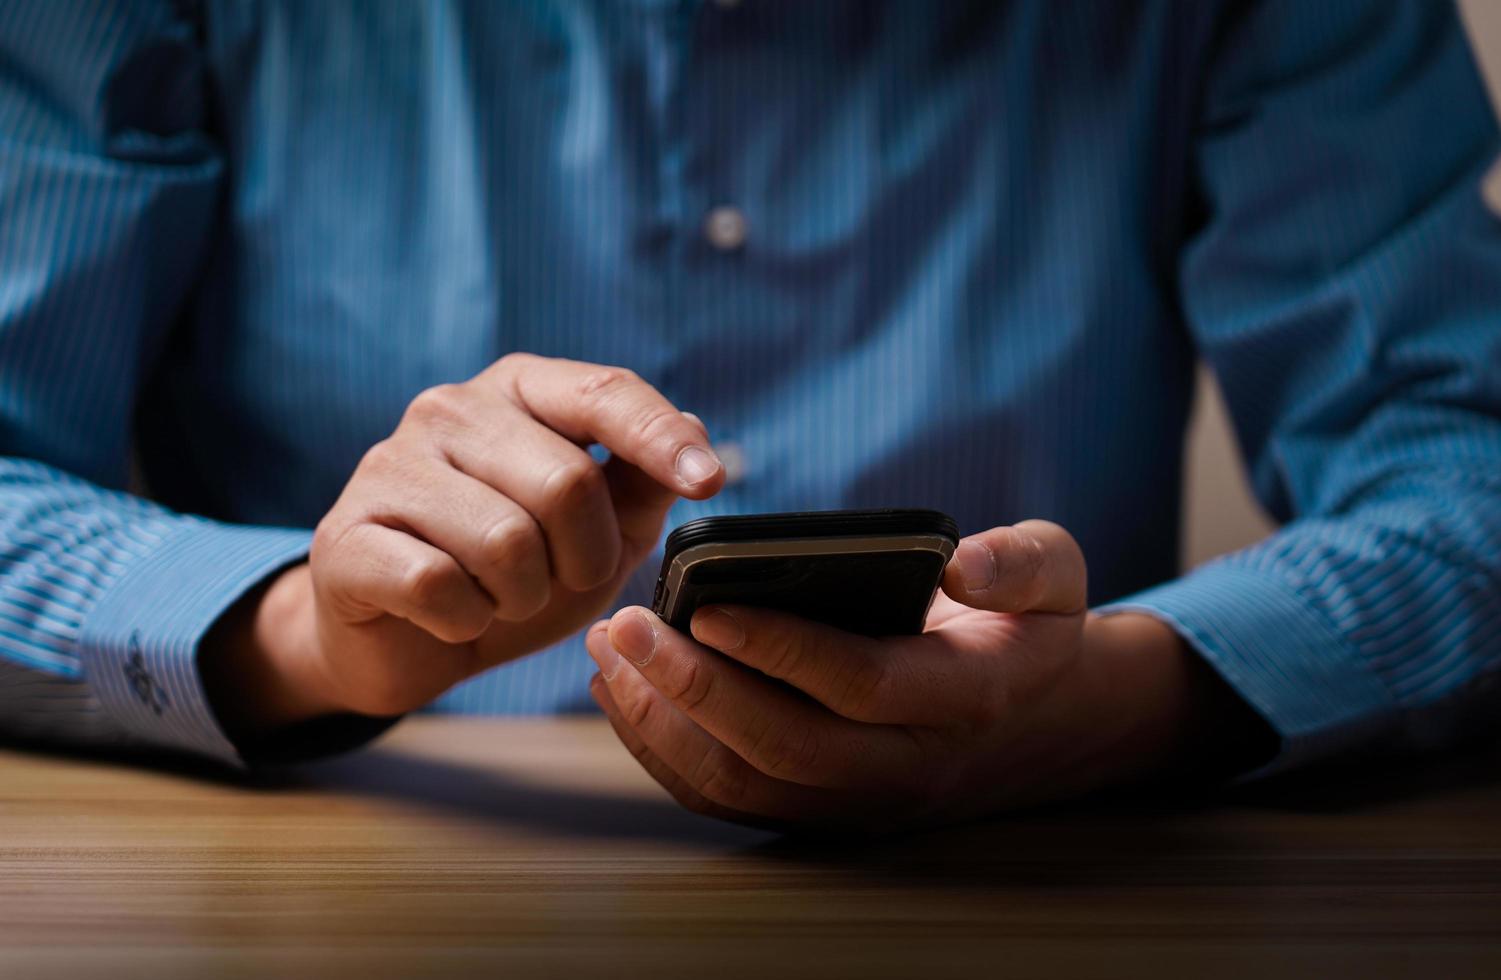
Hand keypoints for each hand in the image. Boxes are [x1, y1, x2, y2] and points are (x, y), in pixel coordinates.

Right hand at [205, 354, 723, 736]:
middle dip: (584, 558)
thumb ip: (641, 483)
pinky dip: (466, 620)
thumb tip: (700, 436)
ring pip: (507, 541)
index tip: (709, 483)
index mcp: (518, 391)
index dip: (661, 438)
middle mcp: (449, 408)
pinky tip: (451, 615)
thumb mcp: (595, 532)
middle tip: (557, 580)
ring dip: (523, 596)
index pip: (604, 392)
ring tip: (500, 597)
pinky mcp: (347, 537)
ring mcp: (390, 466)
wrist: (397, 640)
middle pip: (567, 483)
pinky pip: (440, 586)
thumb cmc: (508, 573)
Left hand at [585, 520, 1257, 831]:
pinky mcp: (821, 813)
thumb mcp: (1056, 577)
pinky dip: (666, 753)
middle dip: (693, 686)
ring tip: (610, 650)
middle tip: (625, 624)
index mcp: (965, 696)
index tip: (708, 604)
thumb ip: (1020, 561)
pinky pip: (730, 799)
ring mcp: (859, 801)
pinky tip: (625, 693)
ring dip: (664, 722)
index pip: (861, 683)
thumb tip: (961, 563)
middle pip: (782, 745)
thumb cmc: (1028, 626)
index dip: (782, 647)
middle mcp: (906, 765)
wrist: (1036, 721)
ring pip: (745, 783)